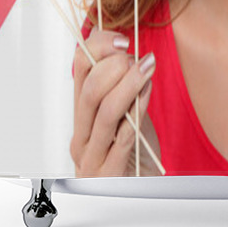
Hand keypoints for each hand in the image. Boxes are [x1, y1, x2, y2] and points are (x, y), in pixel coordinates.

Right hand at [70, 27, 156, 176]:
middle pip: (89, 91)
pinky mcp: (109, 174)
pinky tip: (147, 95)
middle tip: (140, 59)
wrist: (141, 187)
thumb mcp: (126, 107)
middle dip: (116, 67)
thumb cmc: (132, 146)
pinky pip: (122, 139)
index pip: (78, 68)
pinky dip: (136, 112)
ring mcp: (92, 157)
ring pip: (105, 112)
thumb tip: (118, 43)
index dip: (99, 48)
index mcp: (82, 112)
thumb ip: (120, 81)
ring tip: (149, 67)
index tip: (123, 40)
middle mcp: (81, 134)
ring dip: (130, 84)